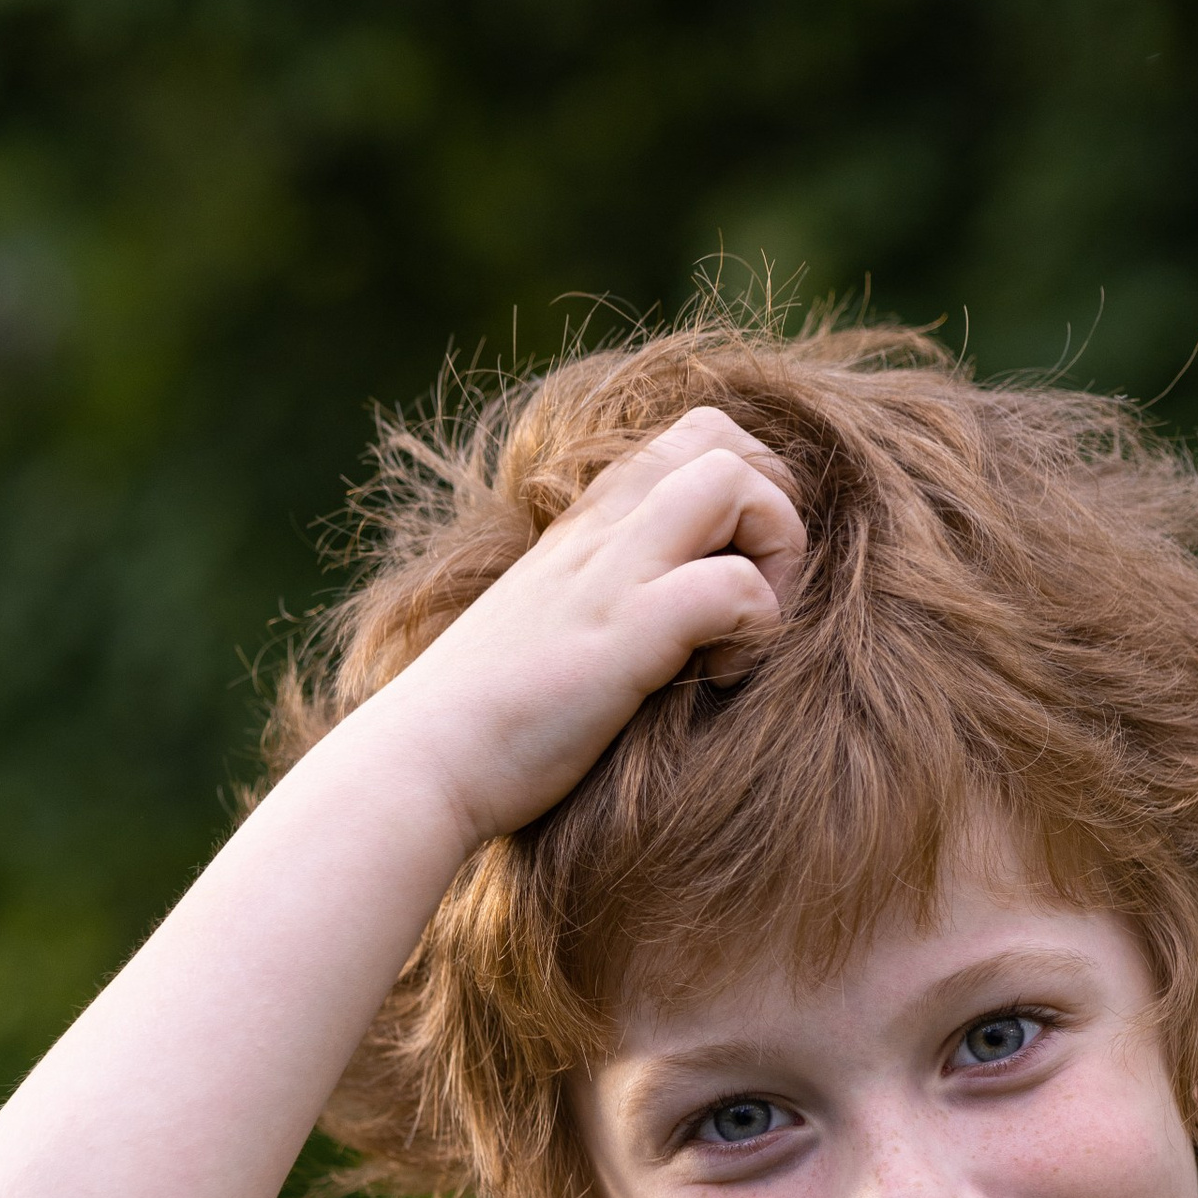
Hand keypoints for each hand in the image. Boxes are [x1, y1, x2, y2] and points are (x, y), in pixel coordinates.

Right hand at [377, 405, 806, 848]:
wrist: (422, 762)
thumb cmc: (490, 717)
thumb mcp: (555, 627)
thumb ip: (608, 598)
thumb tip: (674, 624)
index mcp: (588, 523)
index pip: (695, 436)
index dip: (748, 492)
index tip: (738, 580)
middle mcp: (602, 528)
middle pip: (726, 437)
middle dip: (775, 509)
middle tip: (760, 600)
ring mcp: (613, 572)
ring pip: (736, 483)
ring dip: (775, 554)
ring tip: (747, 635)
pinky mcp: (626, 632)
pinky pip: (732, 587)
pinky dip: (756, 630)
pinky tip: (721, 680)